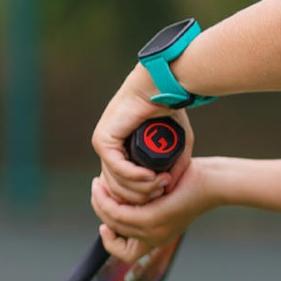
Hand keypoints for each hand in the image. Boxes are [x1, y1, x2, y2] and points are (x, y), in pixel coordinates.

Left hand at [91, 69, 192, 204]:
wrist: (161, 86)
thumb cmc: (170, 108)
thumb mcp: (176, 143)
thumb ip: (174, 164)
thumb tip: (169, 187)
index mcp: (122, 149)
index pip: (123, 184)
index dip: (141, 194)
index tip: (162, 193)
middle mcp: (110, 149)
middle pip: (117, 187)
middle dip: (141, 195)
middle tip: (162, 191)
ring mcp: (104, 144)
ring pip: (116, 180)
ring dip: (140, 187)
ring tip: (160, 183)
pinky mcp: (103, 140)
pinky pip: (117, 167)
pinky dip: (134, 176)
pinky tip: (151, 177)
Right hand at [91, 156, 221, 260]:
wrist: (216, 183)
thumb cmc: (194, 184)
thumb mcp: (168, 198)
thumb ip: (149, 203)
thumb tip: (126, 197)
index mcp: (158, 238)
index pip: (125, 253)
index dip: (110, 240)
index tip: (105, 223)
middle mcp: (154, 240)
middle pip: (113, 231)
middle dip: (100, 210)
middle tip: (97, 190)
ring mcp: (153, 231)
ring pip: (112, 221)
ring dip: (100, 203)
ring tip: (97, 185)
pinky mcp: (153, 218)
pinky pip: (119, 214)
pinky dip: (107, 201)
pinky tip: (104, 187)